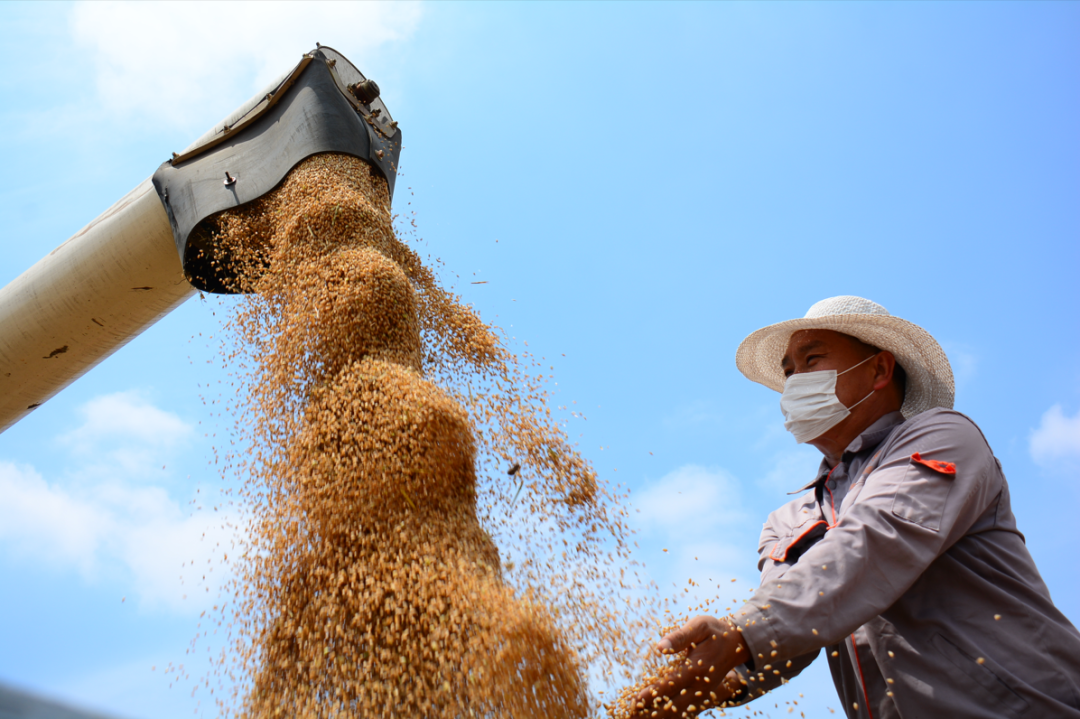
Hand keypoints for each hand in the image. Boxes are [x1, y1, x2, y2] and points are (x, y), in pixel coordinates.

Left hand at [631, 615, 748, 716]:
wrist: (738, 644)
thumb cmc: (715, 632)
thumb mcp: (699, 626)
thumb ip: (680, 637)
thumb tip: (661, 646)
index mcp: (696, 669)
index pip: (669, 686)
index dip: (650, 695)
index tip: (635, 701)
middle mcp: (700, 687)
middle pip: (672, 706)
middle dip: (650, 712)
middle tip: (631, 716)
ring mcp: (703, 695)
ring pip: (679, 713)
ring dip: (659, 717)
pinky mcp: (704, 698)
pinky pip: (687, 713)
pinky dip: (673, 717)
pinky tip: (658, 718)